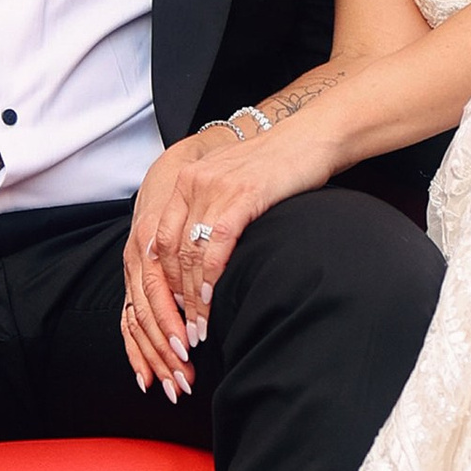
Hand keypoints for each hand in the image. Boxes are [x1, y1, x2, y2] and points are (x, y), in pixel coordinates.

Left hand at [122, 122, 322, 391]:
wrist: (313, 137)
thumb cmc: (277, 168)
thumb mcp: (230, 183)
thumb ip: (209, 211)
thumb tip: (198, 258)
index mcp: (185, 181)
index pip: (157, 240)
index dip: (158, 281)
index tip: (165, 314)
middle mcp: (193, 183)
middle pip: (166, 251)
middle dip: (170, 299)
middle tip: (179, 332)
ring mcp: (216, 188)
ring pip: (189, 253)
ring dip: (191, 298)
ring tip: (197, 330)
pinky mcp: (242, 195)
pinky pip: (217, 244)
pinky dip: (211, 277)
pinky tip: (211, 300)